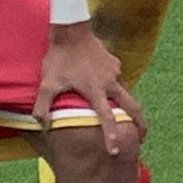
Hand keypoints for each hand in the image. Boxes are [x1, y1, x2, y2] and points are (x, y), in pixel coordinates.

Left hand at [36, 21, 138, 158]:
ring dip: (130, 108)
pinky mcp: (115, 64)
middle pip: (133, 107)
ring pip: (128, 94)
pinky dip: (119, 92)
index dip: (112, 136)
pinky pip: (120, 82)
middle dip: (140, 124)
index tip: (116, 151)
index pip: (108, 118)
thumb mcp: (47, 83)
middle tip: (141, 139)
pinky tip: (111, 93)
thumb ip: (42, 106)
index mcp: (96, 90)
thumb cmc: (59, 58)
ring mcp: (115, 72)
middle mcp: (110, 83)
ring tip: (128, 119)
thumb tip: (41, 125)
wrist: (71, 30)